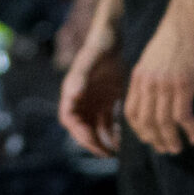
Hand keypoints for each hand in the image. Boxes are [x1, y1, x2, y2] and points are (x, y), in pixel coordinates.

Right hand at [58, 37, 126, 158]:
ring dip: (103, 141)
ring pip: (95, 128)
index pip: (70, 120)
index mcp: (71, 92)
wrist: (112, 40)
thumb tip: (72, 95)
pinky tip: (124, 139)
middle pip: (82, 129)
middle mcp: (80, 101)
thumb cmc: (97, 49)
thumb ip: (80, 78)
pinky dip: (114, 133)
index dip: (80, 133)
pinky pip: (108, 122)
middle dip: (92, 143)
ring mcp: (93, 102)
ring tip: (116, 152)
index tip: (94, 141)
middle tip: (107, 154)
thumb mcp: (89, 62)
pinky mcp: (106, 102)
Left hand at [124, 10, 193, 154]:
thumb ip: (151, 77)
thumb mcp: (153, 59)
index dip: (140, 131)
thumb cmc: (175, 38)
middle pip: (146, 122)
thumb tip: (155, 97)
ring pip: (163, 123)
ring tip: (181, 147)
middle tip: (168, 150)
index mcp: (138, 76)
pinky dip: (190, 130)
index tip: (150, 140)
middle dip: (156, 140)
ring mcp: (164, 84)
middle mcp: (147, 83)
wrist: (187, 19)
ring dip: (172, 140)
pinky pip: (183, 116)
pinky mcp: (183, 84)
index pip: (131, 112)